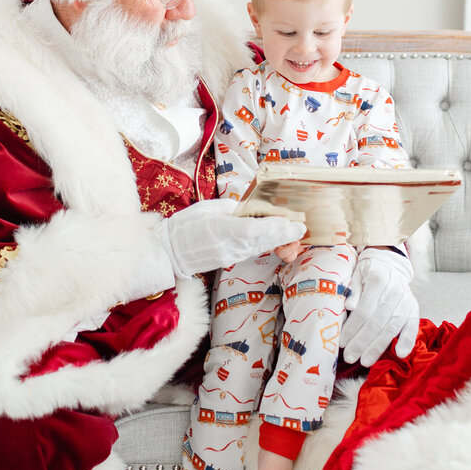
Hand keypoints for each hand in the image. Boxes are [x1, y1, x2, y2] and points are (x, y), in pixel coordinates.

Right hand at [158, 200, 305, 278]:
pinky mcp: (228, 261)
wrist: (169, 252)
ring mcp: (228, 256)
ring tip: (294, 233)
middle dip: (283, 235)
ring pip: (259, 247)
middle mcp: (227, 245)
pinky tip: (276, 240)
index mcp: (219, 229)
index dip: (272, 227)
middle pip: (261, 241)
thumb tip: (250, 209)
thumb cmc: (185, 225)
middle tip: (301, 228)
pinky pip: (251, 251)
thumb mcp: (208, 208)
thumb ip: (232, 209)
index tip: (288, 222)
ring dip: (278, 241)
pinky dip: (265, 245)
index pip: (251, 230)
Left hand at [341, 247, 418, 366]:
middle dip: (362, 342)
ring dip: (378, 347)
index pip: (364, 310)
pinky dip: (407, 341)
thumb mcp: (356, 275)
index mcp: (378, 280)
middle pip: (377, 322)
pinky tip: (399, 353)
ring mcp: (406, 301)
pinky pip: (412, 327)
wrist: (389, 263)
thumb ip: (353, 291)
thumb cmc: (368, 272)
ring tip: (365, 361)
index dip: (353, 329)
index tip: (342, 342)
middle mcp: (394, 291)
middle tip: (349, 357)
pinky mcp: (414, 309)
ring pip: (391, 328)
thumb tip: (349, 307)